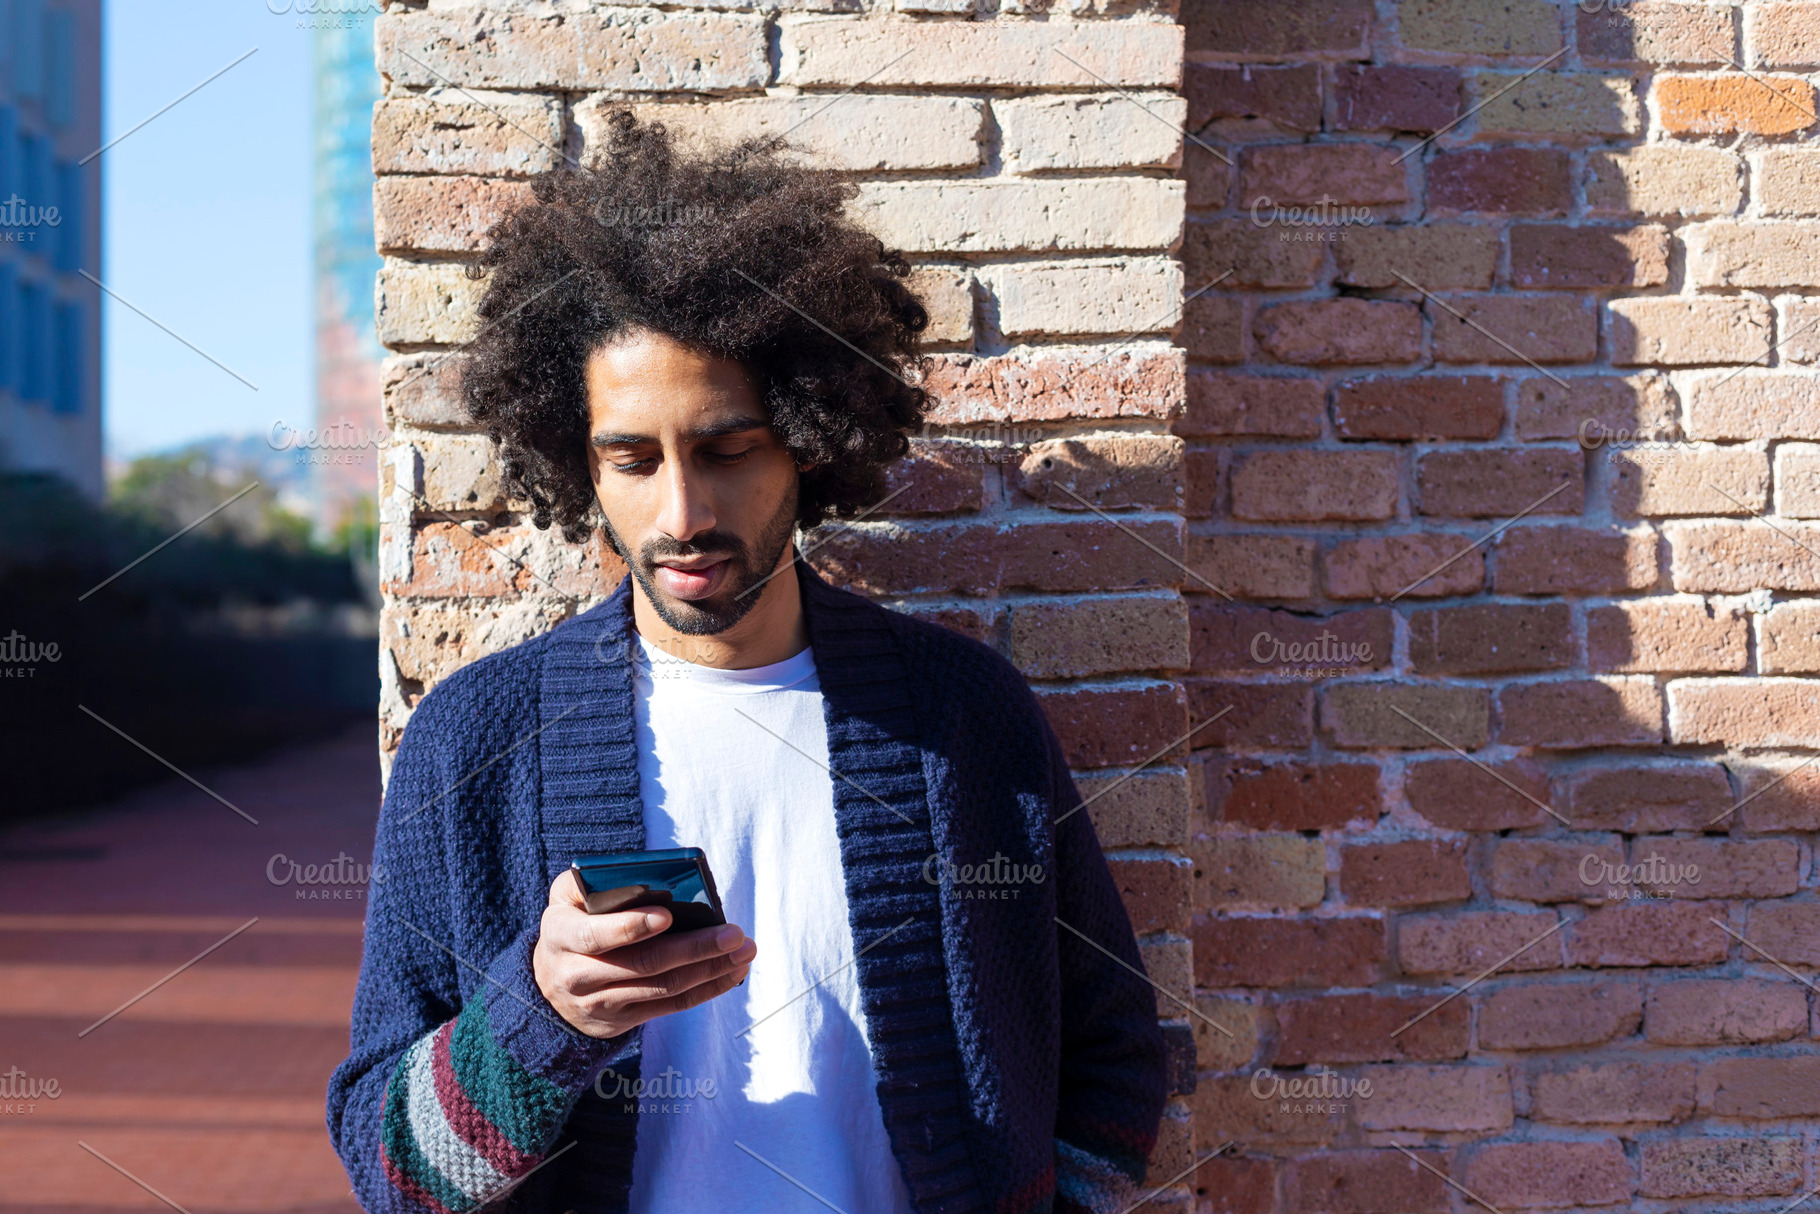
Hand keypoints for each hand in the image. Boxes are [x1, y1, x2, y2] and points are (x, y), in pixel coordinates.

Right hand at [533, 871, 755, 1038]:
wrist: (549, 982)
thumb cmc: (574, 921)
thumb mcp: (569, 897)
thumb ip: (597, 882)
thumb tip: (652, 878)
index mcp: (561, 935)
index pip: (595, 936)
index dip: (631, 927)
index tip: (668, 915)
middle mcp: (577, 975)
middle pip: (643, 965)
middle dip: (694, 948)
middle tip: (733, 933)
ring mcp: (601, 1003)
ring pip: (664, 988)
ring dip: (710, 969)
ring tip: (744, 949)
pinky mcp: (624, 1020)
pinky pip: (672, 1006)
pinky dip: (707, 988)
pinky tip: (733, 971)